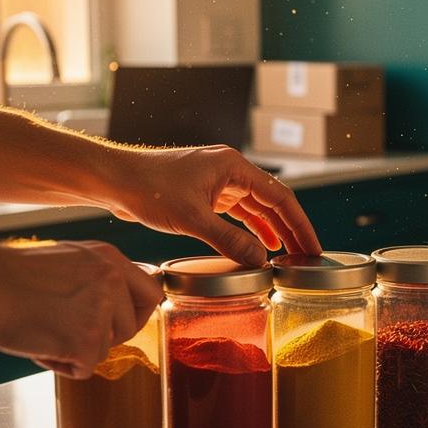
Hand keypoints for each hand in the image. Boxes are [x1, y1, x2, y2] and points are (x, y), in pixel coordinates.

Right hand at [0, 240, 163, 378]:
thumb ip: (100, 276)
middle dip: (102, 336)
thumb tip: (123, 301)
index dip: (137, 313)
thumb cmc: (11, 275)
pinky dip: (62, 366)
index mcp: (110, 259)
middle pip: (129, 328)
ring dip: (77, 350)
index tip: (120, 323)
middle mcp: (112, 281)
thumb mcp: (69, 258)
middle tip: (66, 328)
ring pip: (104, 349)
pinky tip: (39, 345)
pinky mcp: (85, 341)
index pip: (151, 293)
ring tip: (44, 330)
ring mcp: (101, 311)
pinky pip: (85, 368)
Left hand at [105, 145, 321, 264]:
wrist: (115, 179)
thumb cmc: (148, 189)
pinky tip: (261, 245)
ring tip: (290, 255)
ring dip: (273, 231)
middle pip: (272, 202)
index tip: (313, 246)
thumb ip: (229, 240)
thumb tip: (260, 261)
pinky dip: (252, 228)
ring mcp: (218, 181)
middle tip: (308, 256)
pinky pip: (238, 212)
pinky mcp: (206, 193)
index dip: (300, 224)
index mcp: (234, 167)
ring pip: (256, 208)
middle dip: (291, 230)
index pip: (280, 197)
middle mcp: (231, 170)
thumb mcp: (192, 219)